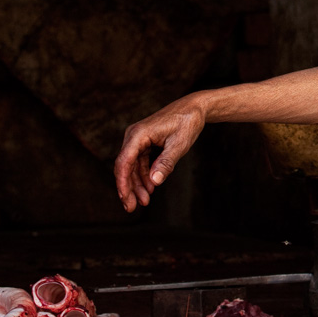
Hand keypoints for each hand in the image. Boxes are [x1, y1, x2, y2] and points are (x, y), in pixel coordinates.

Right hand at [113, 94, 206, 212]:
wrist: (194, 108)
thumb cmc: (187, 123)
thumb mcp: (179, 145)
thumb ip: (166, 163)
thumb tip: (154, 182)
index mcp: (138, 134)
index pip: (124, 161)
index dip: (123, 182)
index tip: (126, 199)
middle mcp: (133, 136)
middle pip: (125, 166)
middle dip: (128, 188)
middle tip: (132, 208)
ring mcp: (138, 139)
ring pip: (132, 166)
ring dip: (137, 184)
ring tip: (145, 201)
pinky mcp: (144, 143)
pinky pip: (140, 162)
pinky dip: (144, 176)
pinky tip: (150, 188)